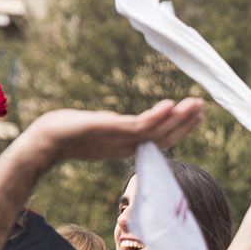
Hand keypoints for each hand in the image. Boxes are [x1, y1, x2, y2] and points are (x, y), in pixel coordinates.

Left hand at [22, 98, 205, 163]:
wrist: (47, 141)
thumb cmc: (67, 133)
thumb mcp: (95, 128)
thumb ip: (112, 127)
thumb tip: (119, 123)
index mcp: (127, 144)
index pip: (160, 137)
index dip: (180, 127)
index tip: (195, 114)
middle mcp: (127, 144)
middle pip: (164, 136)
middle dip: (185, 122)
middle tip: (203, 107)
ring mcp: (120, 140)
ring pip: (157, 132)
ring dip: (178, 119)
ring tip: (196, 105)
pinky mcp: (111, 132)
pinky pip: (138, 127)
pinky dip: (155, 118)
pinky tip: (169, 106)